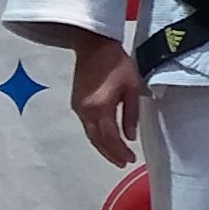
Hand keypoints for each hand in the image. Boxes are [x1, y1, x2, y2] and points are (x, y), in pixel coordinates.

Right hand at [70, 35, 142, 166]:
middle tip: (122, 163)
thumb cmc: (116, 63)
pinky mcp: (76, 102)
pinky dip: (96, 135)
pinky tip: (105, 138)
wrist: (94, 46)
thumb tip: (130, 136)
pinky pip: (86, 125)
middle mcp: (86, 111)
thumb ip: (131, 114)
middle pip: (98, 140)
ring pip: (90, 135)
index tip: (130, 159)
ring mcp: (78, 107)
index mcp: (100, 108)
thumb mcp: (132, 87)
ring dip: (103, 147)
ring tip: (115, 155)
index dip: (120, 151)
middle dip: (110, 154)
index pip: (111, 138)